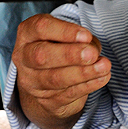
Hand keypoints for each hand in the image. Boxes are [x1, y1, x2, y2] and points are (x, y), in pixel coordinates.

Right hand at [11, 14, 111, 128]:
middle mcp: (24, 57)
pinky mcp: (45, 100)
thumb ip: (80, 38)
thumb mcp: (70, 35)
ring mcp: (31, 81)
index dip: (65, 31)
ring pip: (54, 79)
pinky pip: (67, 94)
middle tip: (92, 54)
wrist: (49, 81)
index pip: (41, 28)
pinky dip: (88, 85)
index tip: (86, 35)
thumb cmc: (62, 47)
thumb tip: (92, 49)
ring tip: (104, 66)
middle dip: (70, 54)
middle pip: (41, 55)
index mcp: (28, 34)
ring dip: (83, 73)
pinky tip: (102, 78)